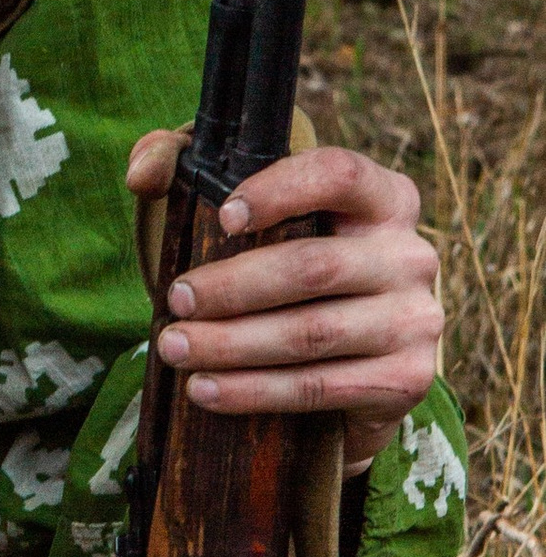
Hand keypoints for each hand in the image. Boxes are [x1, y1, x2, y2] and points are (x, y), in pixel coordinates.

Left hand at [125, 130, 441, 474]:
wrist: (342, 362)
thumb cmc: (281, 268)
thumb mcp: (239, 210)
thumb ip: (180, 165)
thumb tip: (141, 175)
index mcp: (384, 198)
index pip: (339, 175)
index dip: (281, 191)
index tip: (224, 216)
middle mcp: (411, 255)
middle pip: (314, 266)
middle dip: (233, 286)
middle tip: (176, 300)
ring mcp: (415, 320)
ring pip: (312, 332)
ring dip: (233, 345)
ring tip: (175, 347)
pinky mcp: (405, 380)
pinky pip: (320, 387)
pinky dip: (255, 391)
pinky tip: (207, 390)